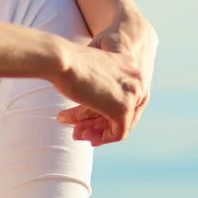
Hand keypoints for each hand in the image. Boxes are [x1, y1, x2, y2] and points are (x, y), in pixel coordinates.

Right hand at [56, 15, 157, 146]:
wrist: (61, 60)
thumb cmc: (67, 62)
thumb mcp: (89, 73)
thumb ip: (99, 87)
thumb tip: (95, 104)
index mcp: (130, 65)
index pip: (125, 96)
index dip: (107, 110)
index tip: (89, 118)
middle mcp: (137, 79)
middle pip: (125, 110)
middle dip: (101, 124)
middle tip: (80, 131)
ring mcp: (133, 94)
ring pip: (122, 123)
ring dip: (99, 132)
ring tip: (78, 135)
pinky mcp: (123, 108)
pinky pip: (119, 133)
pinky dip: (103, 138)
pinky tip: (86, 137)